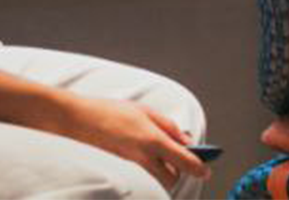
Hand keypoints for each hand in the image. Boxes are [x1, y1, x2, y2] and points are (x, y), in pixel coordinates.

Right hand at [61, 94, 208, 190]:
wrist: (81, 120)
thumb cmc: (111, 111)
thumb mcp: (147, 111)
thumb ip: (169, 126)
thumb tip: (185, 139)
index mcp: (153, 141)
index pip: (184, 162)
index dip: (199, 168)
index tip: (207, 170)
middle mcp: (144, 156)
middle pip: (172, 177)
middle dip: (182, 171)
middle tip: (187, 157)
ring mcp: (133, 162)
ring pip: (159, 175)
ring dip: (169, 167)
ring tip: (170, 150)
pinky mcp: (126, 162)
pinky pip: (147, 168)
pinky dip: (156, 163)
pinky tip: (154, 148)